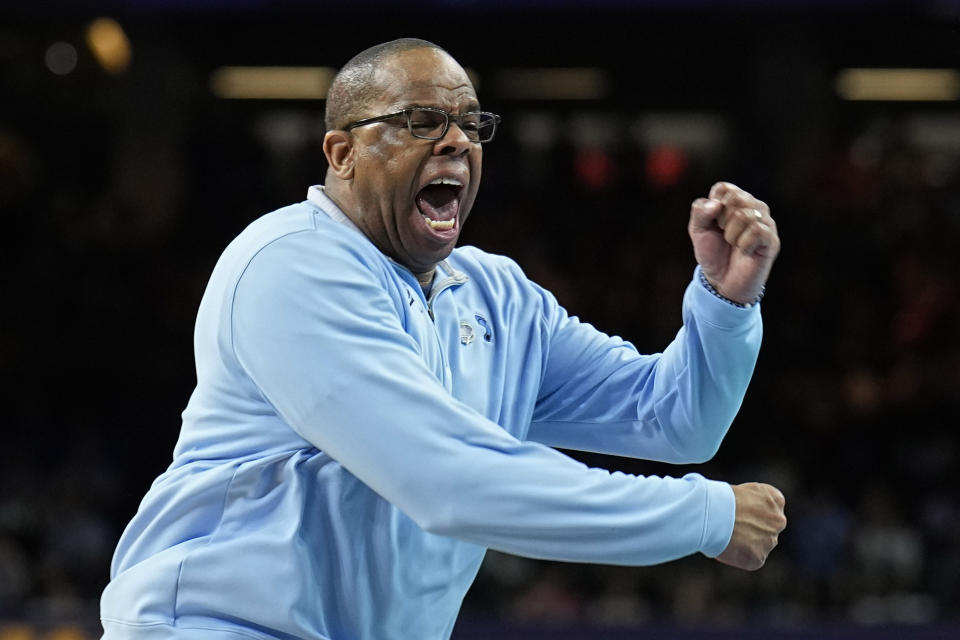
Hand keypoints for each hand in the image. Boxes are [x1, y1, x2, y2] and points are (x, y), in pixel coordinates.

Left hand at [688, 182, 779, 304]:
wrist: (722, 282)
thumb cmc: (712, 253)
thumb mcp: (698, 231)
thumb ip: (700, 213)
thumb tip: (716, 204)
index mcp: (736, 201)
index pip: (723, 188)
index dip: (713, 207)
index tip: (713, 223)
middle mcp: (754, 207)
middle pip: (735, 198)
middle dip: (721, 220)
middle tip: (724, 235)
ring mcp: (766, 222)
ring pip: (744, 215)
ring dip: (731, 235)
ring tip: (734, 244)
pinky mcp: (772, 240)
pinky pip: (757, 231)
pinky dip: (743, 244)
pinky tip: (744, 251)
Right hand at [715, 482, 786, 570]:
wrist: (714, 514)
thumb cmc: (721, 498)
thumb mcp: (743, 492)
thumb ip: (752, 505)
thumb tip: (746, 517)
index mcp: (776, 500)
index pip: (770, 508)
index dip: (752, 511)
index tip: (738, 511)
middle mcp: (778, 521)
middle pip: (768, 528)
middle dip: (753, 529)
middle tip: (731, 527)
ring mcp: (770, 541)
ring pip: (760, 545)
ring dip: (746, 543)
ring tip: (725, 535)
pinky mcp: (758, 558)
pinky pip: (750, 559)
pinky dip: (738, 555)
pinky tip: (726, 545)